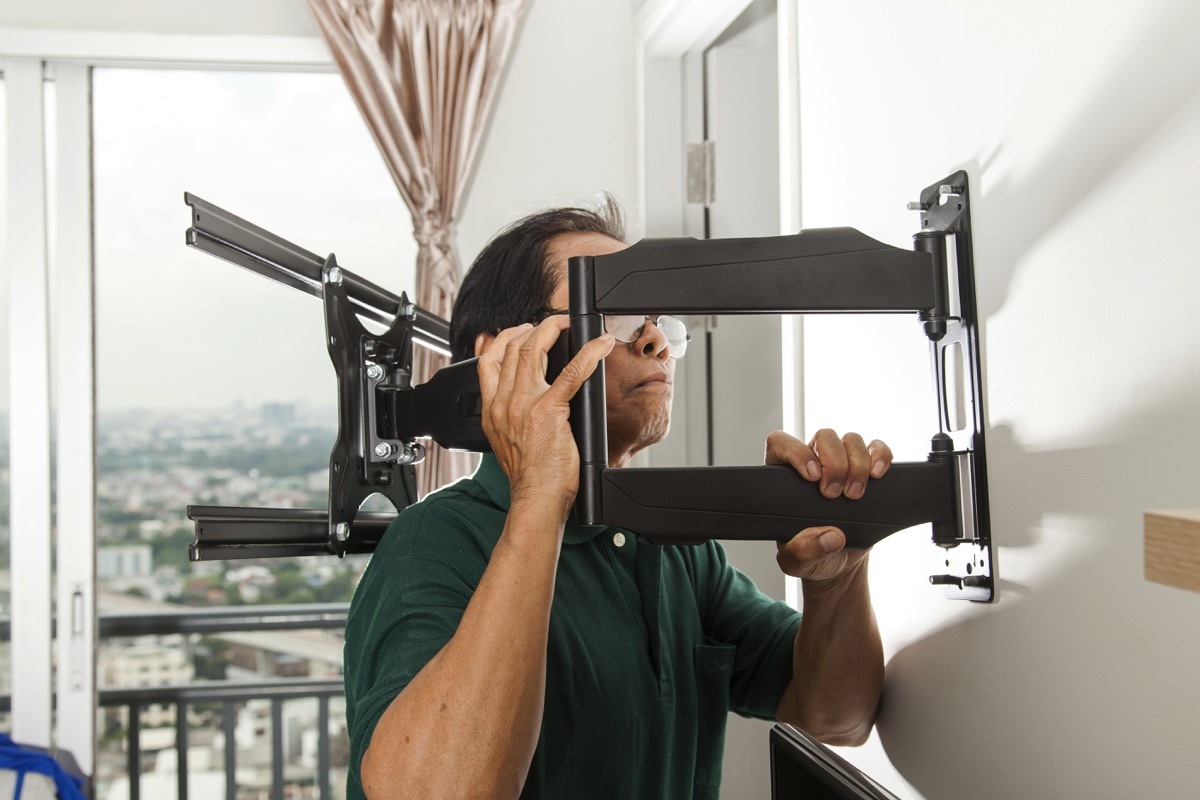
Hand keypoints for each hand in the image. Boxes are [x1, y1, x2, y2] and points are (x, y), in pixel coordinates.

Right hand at [476, 316, 613, 519]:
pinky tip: (599, 346)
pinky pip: (570, 373)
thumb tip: (524, 399)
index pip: (487, 360)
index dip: (503, 337)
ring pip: (533, 350)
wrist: (537, 499)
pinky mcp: (549, 411)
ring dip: (553, 329)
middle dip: (534, 328)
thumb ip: (511, 415)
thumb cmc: (531, 477)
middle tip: (553, 324)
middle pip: (512, 347)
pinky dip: (587, 354)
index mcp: (492, 410)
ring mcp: (524, 406)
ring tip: (569, 325)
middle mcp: (503, 404)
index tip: (521, 331)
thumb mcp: (507, 441)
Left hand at [765, 429, 891, 581]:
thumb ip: (804, 551)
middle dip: (834, 464)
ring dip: (857, 464)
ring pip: (851, 440)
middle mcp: (813, 462)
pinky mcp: (867, 469)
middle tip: (833, 495)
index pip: (781, 443)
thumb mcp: (797, 561)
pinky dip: (881, 456)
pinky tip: (878, 476)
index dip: (796, 452)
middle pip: (824, 437)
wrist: (838, 561)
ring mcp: (842, 463)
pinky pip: (876, 448)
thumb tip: (831, 537)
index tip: (812, 478)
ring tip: (854, 495)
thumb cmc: (810, 555)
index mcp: (784, 476)